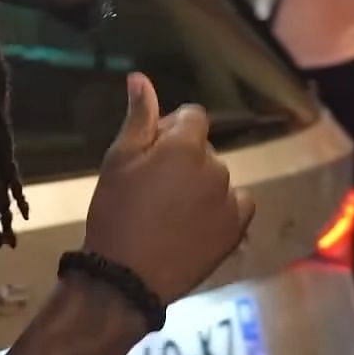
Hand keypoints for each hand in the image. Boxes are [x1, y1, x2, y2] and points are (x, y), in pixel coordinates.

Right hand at [83, 74, 255, 304]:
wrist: (125, 277)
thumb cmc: (115, 213)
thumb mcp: (118, 160)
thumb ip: (138, 117)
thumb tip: (140, 77)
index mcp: (186, 146)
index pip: (192, 116)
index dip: (170, 128)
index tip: (149, 152)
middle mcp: (216, 167)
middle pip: (204, 148)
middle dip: (183, 158)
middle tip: (153, 187)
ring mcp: (229, 200)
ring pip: (218, 177)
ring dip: (200, 184)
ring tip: (170, 211)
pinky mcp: (235, 230)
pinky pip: (238, 204)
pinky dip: (222, 208)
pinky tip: (197, 222)